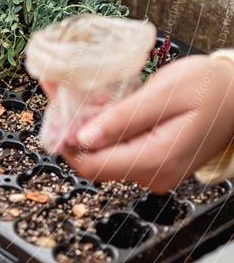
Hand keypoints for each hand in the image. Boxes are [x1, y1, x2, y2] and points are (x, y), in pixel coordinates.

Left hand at [62, 55, 233, 191]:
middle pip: (94, 161)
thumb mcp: (163, 95)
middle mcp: (153, 175)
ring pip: (104, 155)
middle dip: (73, 131)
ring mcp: (154, 172)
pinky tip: (103, 107)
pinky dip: (105, 130)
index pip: (92, 166)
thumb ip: (122, 119)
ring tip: (80, 97)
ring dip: (88, 129)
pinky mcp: (154, 163)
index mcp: (156, 160)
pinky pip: (119, 150)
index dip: (65, 142)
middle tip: (61, 96)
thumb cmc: (209, 88)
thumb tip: (81, 139)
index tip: (53, 112)